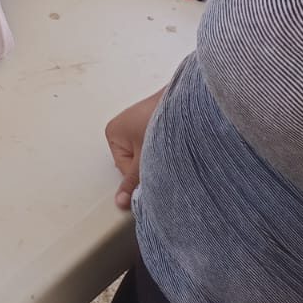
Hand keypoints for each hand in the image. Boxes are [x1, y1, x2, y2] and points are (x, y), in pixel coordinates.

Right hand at [105, 88, 165, 210]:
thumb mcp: (146, 158)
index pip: (124, 168)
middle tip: (167, 159)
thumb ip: (133, 182)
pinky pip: (155, 141)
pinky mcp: (155, 119)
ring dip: (160, 154)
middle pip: (134, 160)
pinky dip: (165, 145)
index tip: (157, 169)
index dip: (142, 173)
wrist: (190, 100)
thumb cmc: (164, 122)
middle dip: (151, 162)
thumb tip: (120, 202)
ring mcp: (138, 121)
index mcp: (112, 133)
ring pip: (147, 151)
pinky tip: (176, 143)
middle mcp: (122, 125)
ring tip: (172, 149)